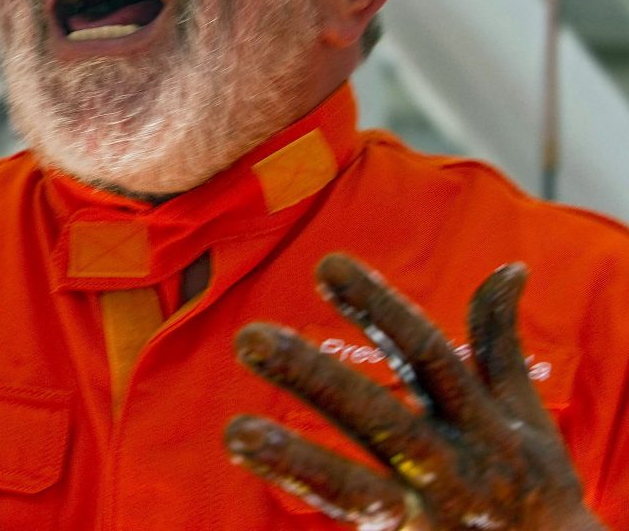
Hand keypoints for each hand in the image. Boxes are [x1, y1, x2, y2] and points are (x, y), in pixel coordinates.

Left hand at [224, 253, 604, 530]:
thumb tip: (509, 267)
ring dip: (295, 462)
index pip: (426, 354)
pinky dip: (307, 504)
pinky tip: (257, 480)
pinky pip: (355, 529)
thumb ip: (498, 346)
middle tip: (248, 337)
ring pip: (356, 491)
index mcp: (479, 422)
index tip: (326, 264)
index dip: (380, 309)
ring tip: (235, 433)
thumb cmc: (535, 491)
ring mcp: (428, 519)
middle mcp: (452, 469)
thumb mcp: (525, 419)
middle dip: (315, 379)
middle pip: (378, 416)